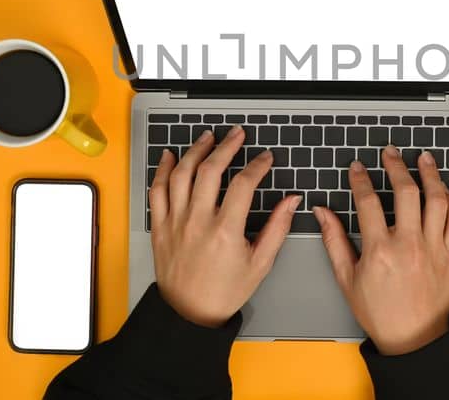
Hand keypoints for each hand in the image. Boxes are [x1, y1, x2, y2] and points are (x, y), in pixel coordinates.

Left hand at [150, 126, 301, 326]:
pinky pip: (157, 190)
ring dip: (195, 150)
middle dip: (226, 146)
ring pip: (181, 174)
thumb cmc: (224, 292)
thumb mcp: (260, 264)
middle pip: (210, 170)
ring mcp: (175, 222)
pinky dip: (162, 169)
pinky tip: (170, 156)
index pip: (242, 184)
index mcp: (225, 232)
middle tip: (237, 134)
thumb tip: (291, 201)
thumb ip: (277, 228)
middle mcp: (197, 222)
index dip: (257, 166)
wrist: (189, 314)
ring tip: (208, 137)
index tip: (265, 158)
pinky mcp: (160, 227)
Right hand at [314, 145, 448, 354]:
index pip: (368, 201)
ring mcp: (433, 248)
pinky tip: (444, 191)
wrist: (414, 338)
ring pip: (437, 200)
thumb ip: (334, 241)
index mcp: (380, 250)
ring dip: (431, 175)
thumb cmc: (380, 312)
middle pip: (406, 191)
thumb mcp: (347, 279)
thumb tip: (322, 213)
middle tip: (390, 153)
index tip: (357, 168)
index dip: (360, 179)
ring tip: (423, 159)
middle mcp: (409, 244)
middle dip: (397, 166)